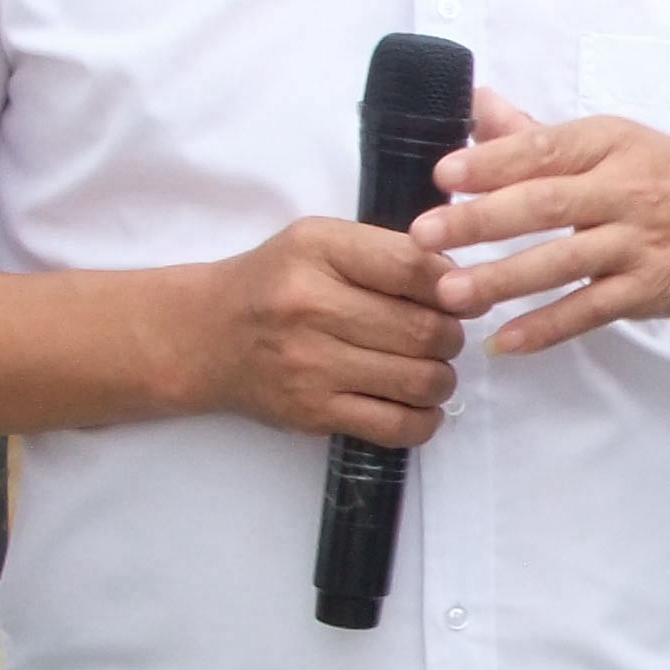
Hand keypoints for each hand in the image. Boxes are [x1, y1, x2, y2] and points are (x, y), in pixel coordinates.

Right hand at [189, 217, 460, 443]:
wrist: (206, 335)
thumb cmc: (277, 282)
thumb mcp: (322, 243)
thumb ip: (391, 254)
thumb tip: (463, 285)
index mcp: (319, 250)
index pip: (415, 268)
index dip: (453, 287)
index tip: (456, 298)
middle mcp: (311, 306)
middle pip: (425, 330)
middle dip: (451, 337)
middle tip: (442, 337)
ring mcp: (310, 365)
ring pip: (420, 381)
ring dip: (443, 379)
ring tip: (429, 369)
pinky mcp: (312, 412)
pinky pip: (396, 427)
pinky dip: (424, 420)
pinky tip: (417, 405)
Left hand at [413, 89, 669, 356]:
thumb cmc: (669, 176)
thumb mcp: (613, 142)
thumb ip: (537, 134)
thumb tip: (472, 104)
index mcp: (610, 143)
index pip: (544, 149)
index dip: (492, 162)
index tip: (443, 175)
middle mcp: (627, 190)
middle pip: (545, 205)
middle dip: (480, 221)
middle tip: (423, 236)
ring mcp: (640, 243)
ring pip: (562, 263)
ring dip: (502, 280)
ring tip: (449, 293)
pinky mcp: (650, 290)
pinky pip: (590, 311)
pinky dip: (547, 327)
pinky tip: (504, 341)